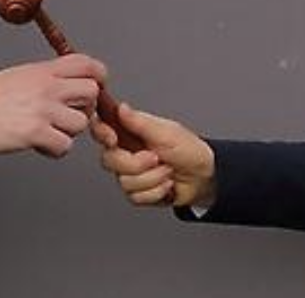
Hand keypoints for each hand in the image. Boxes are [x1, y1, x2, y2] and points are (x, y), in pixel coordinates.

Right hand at [0, 53, 104, 157]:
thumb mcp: (18, 76)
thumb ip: (44, 78)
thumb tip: (65, 86)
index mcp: (42, 71)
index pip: (87, 63)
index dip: (97, 77)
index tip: (92, 89)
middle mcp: (47, 86)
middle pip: (92, 92)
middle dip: (85, 108)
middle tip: (68, 116)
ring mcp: (43, 109)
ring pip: (82, 123)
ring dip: (67, 133)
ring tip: (48, 133)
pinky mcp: (35, 132)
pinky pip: (65, 146)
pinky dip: (54, 151)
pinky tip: (39, 146)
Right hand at [93, 102, 215, 207]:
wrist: (204, 177)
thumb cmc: (189, 150)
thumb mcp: (166, 132)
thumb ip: (139, 122)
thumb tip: (121, 108)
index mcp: (131, 133)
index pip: (102, 129)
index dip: (101, 133)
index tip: (112, 138)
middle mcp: (127, 152)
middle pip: (109, 161)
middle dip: (136, 163)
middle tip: (156, 158)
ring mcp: (131, 174)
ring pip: (124, 182)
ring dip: (152, 178)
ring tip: (167, 171)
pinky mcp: (137, 193)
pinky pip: (135, 197)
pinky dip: (156, 191)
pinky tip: (166, 184)